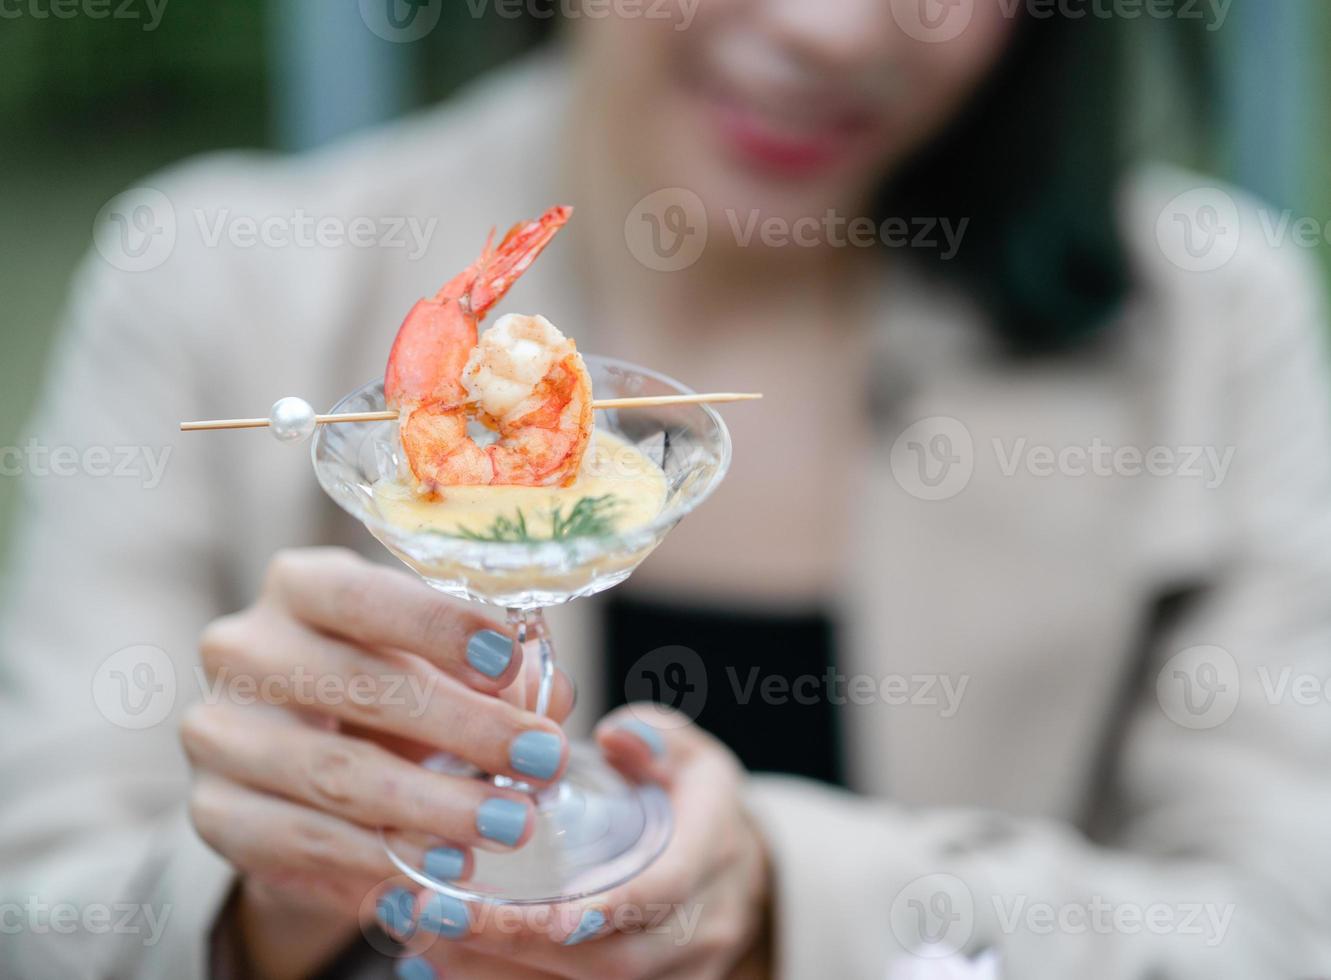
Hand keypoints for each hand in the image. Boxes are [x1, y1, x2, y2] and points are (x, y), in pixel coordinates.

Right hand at [180, 547, 573, 979]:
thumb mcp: (441, 664)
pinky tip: (441, 873)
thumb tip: (551, 699)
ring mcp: (219, 732)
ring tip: (507, 825)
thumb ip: (497, 671)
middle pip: (358, 685)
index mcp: (300, 586)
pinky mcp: (214, 810)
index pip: (363, 595)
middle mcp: (244, 649)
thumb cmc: (391, 689)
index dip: (438, 626)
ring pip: (334, 774)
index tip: (509, 659)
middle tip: (541, 760)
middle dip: (465, 727)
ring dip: (433, 808)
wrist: (303, 767)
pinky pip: (302, 844)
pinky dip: (379, 863)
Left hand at [392, 707, 771, 979]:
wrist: (737, 877)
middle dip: (525, 944)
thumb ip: (655, 736)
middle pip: (617, 960)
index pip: (664, 890)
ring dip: (502, 973)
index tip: (550, 915)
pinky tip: (444, 964)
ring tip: (426, 938)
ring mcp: (680, 972)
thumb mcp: (690, 754)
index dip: (609, 908)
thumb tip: (615, 736)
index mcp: (713, 851)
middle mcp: (703, 925)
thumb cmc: (696, 805)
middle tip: (441, 913)